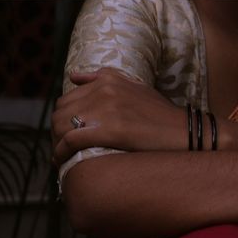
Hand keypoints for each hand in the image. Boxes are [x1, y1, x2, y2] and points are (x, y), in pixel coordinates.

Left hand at [51, 69, 185, 165]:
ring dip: (56, 143)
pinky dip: (61, 152)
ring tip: (62, 156)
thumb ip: (104, 78)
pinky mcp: (108, 129)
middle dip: (56, 131)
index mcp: (107, 79)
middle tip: (62, 148)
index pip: (67, 98)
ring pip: (61, 125)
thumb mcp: (133, 86)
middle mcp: (104, 90)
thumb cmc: (159, 114)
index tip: (65, 133)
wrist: (181, 131)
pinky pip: (70, 140)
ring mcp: (105, 108)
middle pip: (60, 111)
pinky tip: (61, 161)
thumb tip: (73, 76)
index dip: (63, 119)